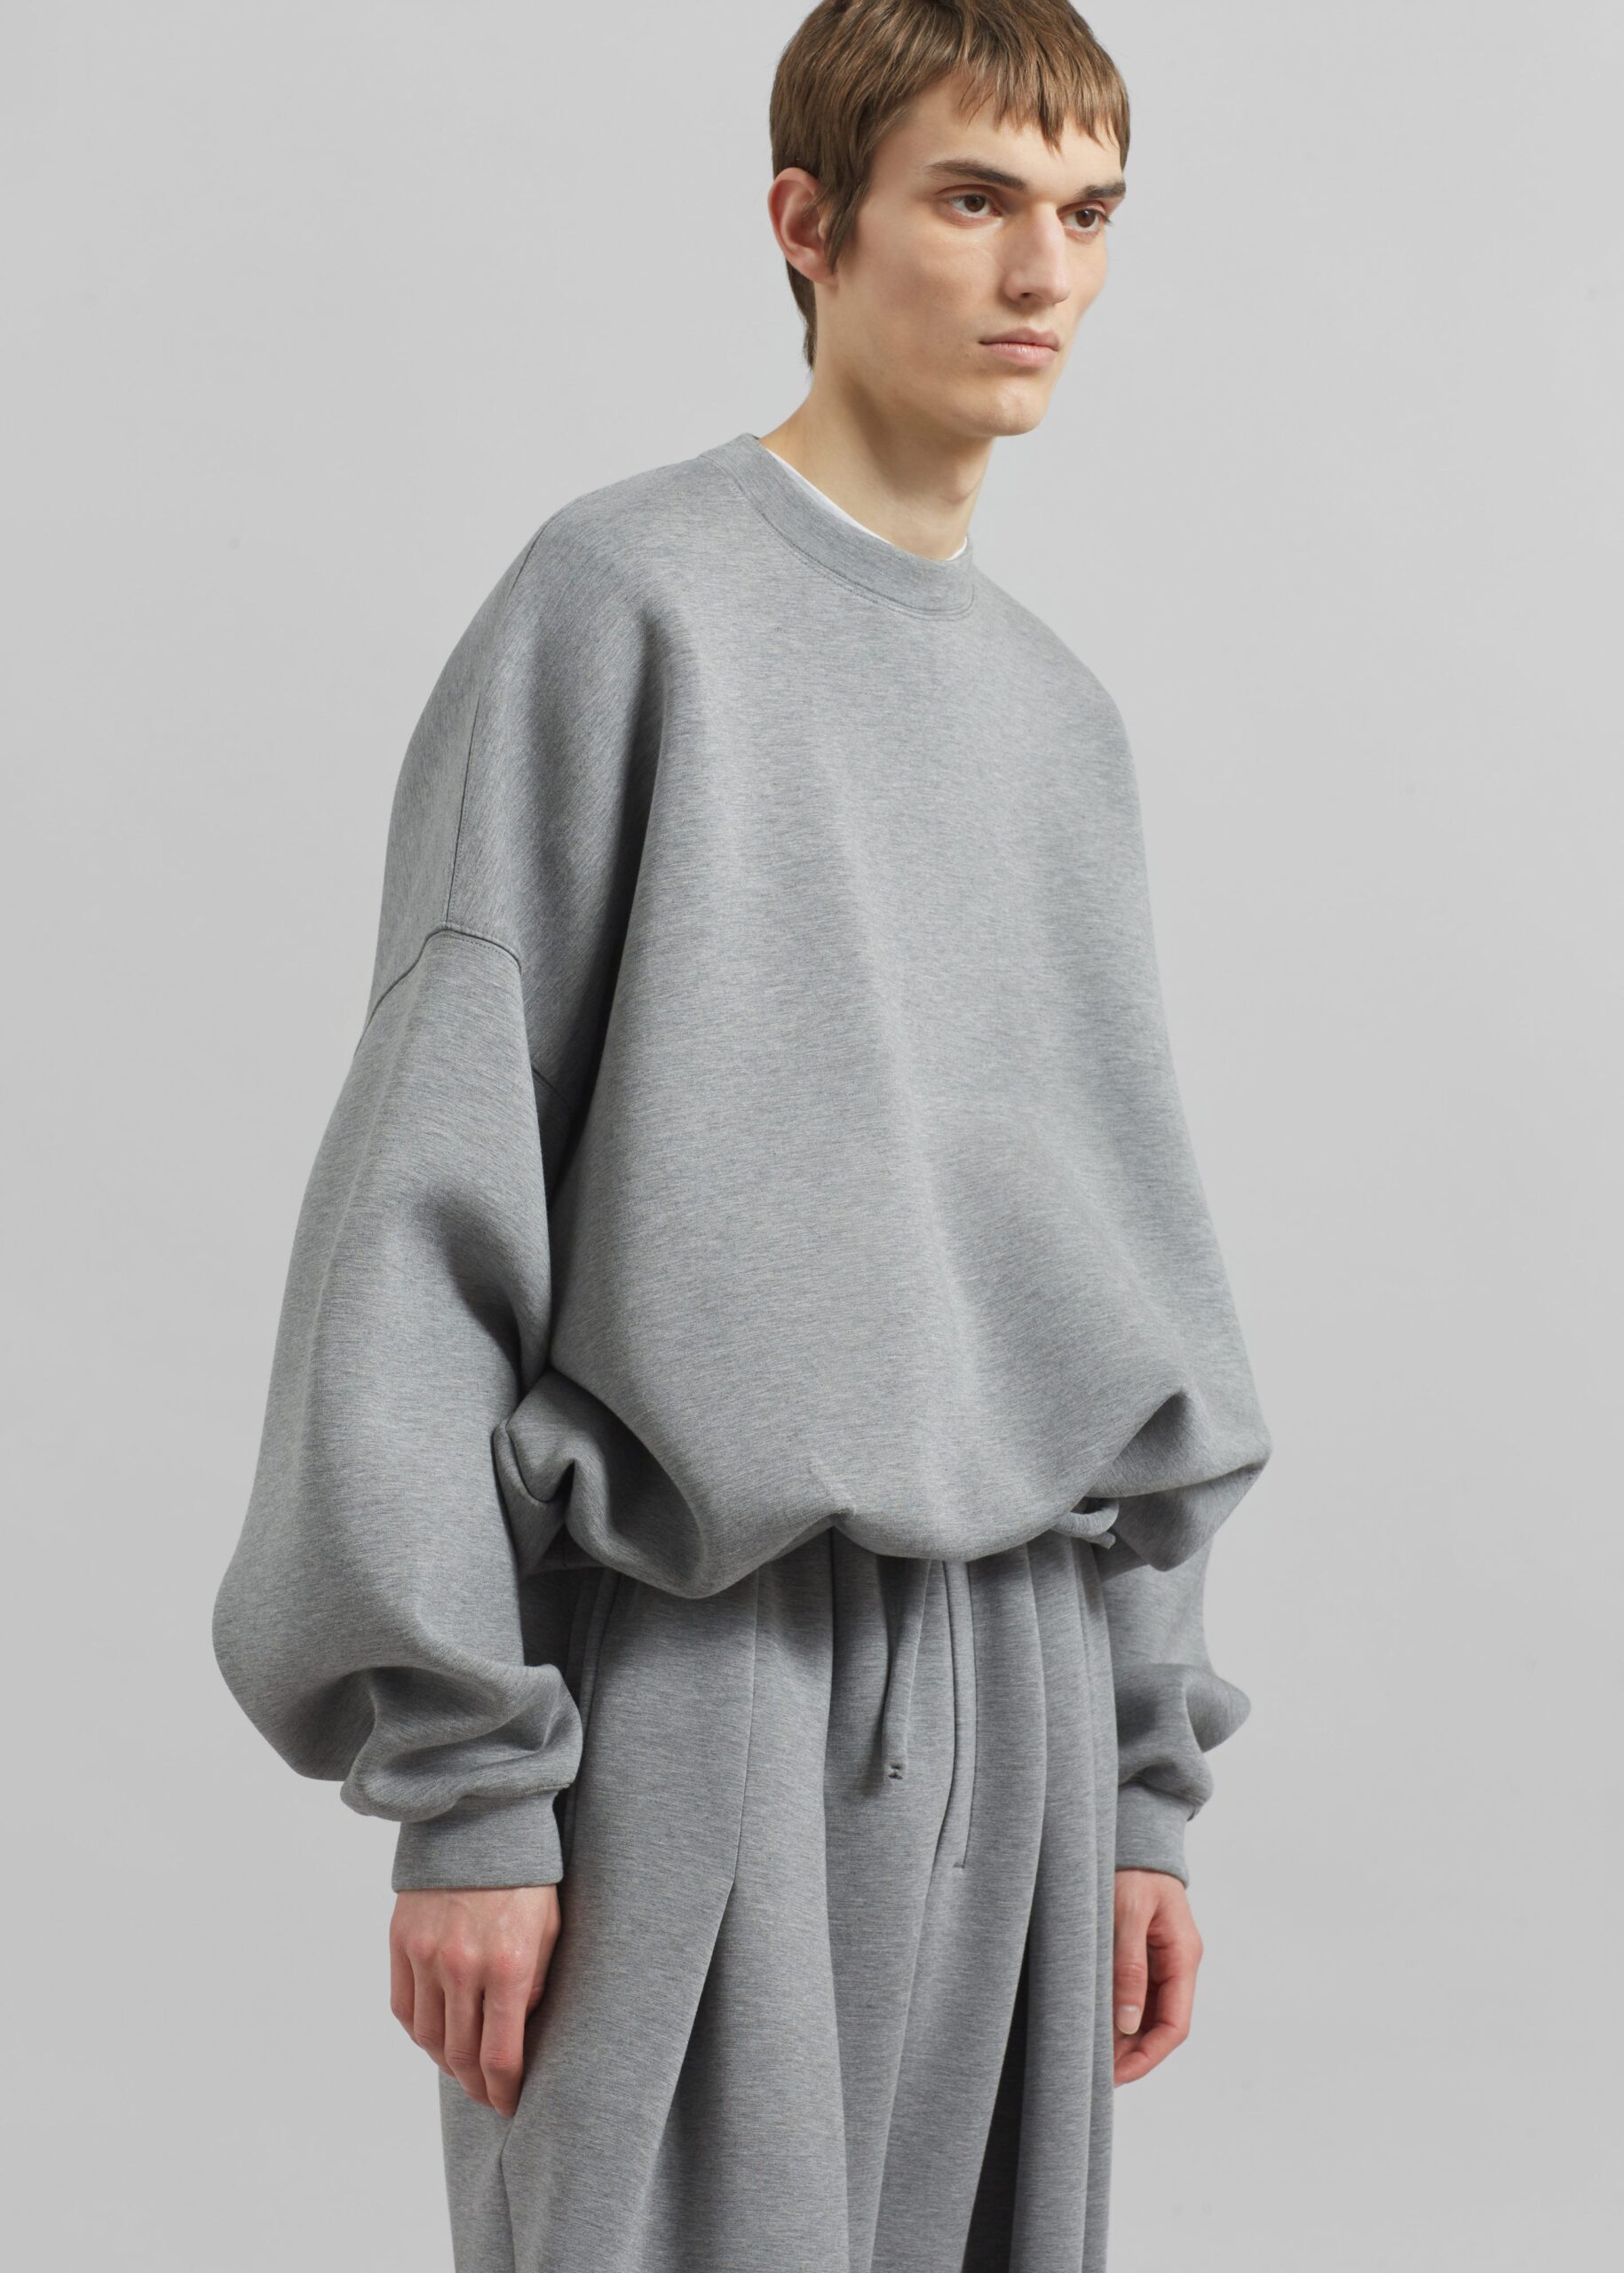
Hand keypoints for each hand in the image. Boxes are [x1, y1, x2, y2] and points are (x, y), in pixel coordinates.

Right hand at [389, 1883, 561, 2115]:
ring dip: (447, 2064)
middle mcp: (462, 1966)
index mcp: (508, 1966)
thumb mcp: (550, 1931)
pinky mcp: (401, 1941)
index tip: (510, 2104)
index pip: (500, 2057)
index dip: (504, 2091)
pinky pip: (404, 2008)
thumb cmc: (528, 1877)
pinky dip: (419, 2033)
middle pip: (461, 2056)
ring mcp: (426, 1955)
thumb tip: (518, 2035)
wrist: (482, 1822)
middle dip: (477, 2087)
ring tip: (464, 2070)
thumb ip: (535, 1986)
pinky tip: (437, 2037)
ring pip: (429, 2038)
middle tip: (489, 2097)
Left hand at [1112, 1867, 1201, 2084]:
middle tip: (1099, 2075)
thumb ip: (1129, 1967)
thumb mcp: (1127, 1914)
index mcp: (1184, 1956)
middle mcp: (1178, 1962)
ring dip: (1126, 2038)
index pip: (1176, 2024)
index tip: (1119, 2075)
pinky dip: (1120, 2014)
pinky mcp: (1145, 1952)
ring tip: (1095, 2058)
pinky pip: (1137, 1993)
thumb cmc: (1131, 1869)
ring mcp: (1163, 1958)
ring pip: (1149, 2013)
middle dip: (1135, 2054)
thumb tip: (1129, 2024)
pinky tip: (1098, 2025)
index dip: (1149, 2055)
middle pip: (1163, 2024)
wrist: (1134, 1834)